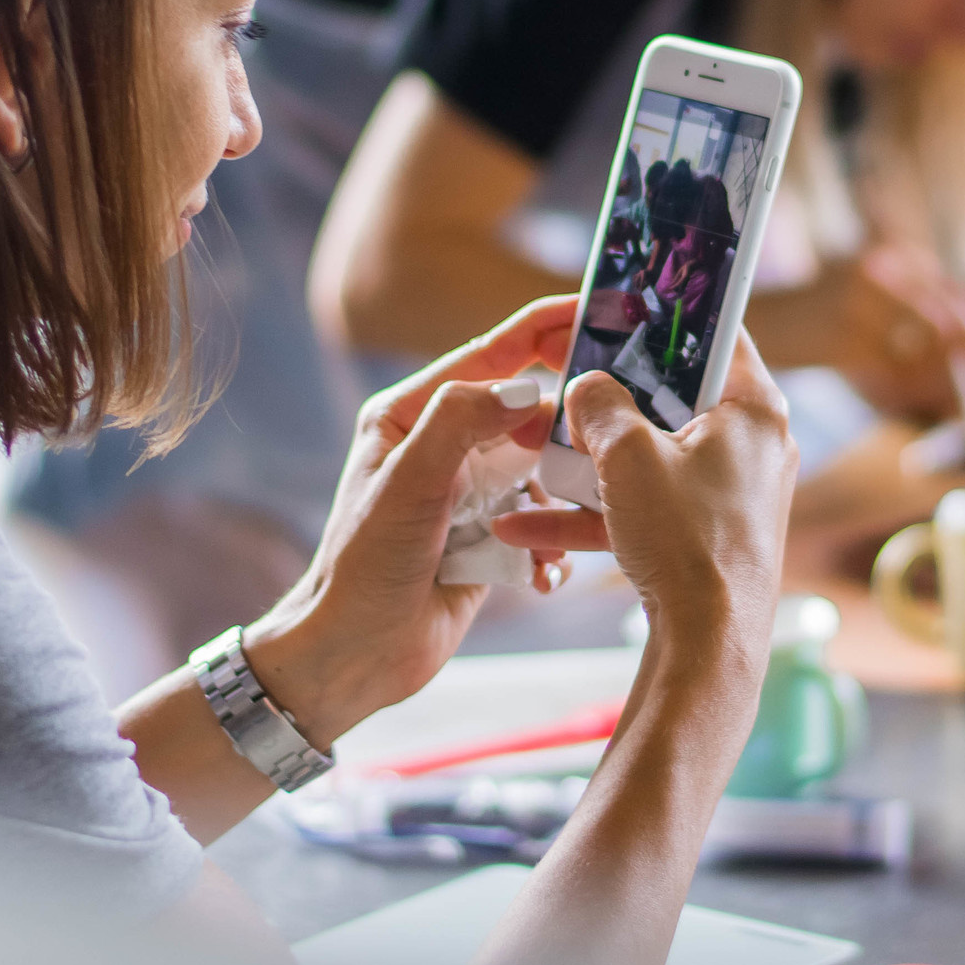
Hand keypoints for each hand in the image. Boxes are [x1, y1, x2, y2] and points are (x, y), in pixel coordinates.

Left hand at [242, 297, 591, 746]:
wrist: (355, 657)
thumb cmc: (364, 568)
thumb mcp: (409, 484)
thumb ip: (462, 422)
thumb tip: (527, 386)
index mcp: (412, 414)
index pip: (490, 354)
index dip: (543, 328)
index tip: (596, 307)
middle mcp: (442, 445)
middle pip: (526, 409)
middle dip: (565, 423)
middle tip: (608, 429)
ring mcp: (467, 491)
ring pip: (542, 468)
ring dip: (560, 496)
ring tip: (573, 520)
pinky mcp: (489, 535)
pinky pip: (540, 522)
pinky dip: (550, 545)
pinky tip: (543, 573)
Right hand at [492, 330, 795, 665]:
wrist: (708, 644)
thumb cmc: (685, 539)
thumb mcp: (627, 456)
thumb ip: (599, 404)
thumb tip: (585, 385)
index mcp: (752, 408)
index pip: (718, 334)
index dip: (670, 316)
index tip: (624, 306)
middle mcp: (752, 445)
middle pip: (675, 396)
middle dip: (611, 396)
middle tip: (566, 378)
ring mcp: (730, 493)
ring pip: (651, 456)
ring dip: (589, 460)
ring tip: (532, 452)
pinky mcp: (705, 535)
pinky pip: (645, 508)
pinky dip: (594, 513)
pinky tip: (525, 528)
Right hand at [806, 246, 964, 419]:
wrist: (768, 319)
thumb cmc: (828, 308)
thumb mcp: (873, 287)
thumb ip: (915, 299)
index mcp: (889, 255)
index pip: (948, 288)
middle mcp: (877, 272)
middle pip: (941, 316)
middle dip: (962, 346)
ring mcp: (859, 305)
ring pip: (918, 345)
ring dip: (930, 368)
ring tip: (924, 378)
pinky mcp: (842, 339)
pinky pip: (891, 368)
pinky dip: (900, 380)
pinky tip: (893, 381)